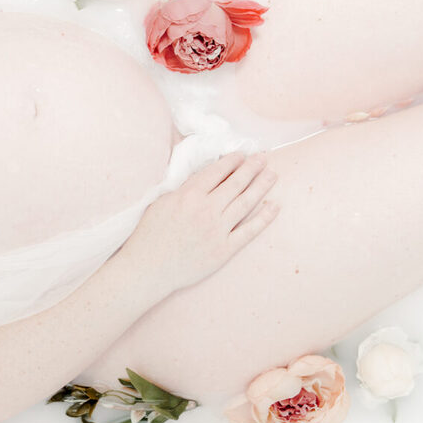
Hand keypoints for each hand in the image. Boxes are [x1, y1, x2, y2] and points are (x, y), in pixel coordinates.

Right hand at [119, 152, 278, 293]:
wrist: (148, 269)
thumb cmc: (149, 235)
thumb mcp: (160, 202)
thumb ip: (183, 189)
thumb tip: (203, 178)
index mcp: (188, 195)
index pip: (217, 171)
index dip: (232, 161)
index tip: (242, 154)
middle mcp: (206, 210)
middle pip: (236, 183)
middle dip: (252, 167)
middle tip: (264, 157)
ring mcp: (217, 230)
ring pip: (246, 202)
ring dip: (262, 186)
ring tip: (272, 174)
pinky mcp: (224, 250)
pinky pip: (249, 231)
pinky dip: (264, 218)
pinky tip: (274, 206)